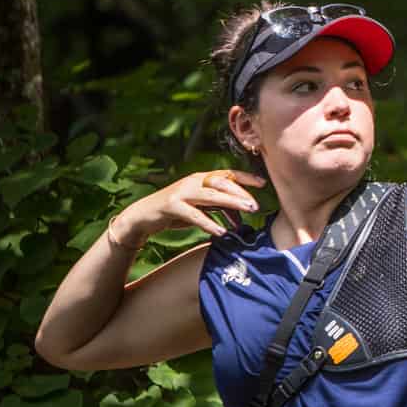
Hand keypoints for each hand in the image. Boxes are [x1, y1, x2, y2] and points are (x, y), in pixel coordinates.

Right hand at [113, 169, 265, 244]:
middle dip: (241, 193)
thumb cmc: (176, 211)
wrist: (143, 216)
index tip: (263, 183)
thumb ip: (219, 208)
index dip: (245, 177)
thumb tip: (241, 217)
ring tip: (248, 210)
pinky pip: (194, 215)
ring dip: (231, 203)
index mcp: (201, 178)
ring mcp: (182, 192)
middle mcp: (193, 181)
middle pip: (222, 183)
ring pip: (211, 196)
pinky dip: (209, 223)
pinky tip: (222, 232)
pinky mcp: (172, 206)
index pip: (227, 174)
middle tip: (256, 205)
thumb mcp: (200, 207)